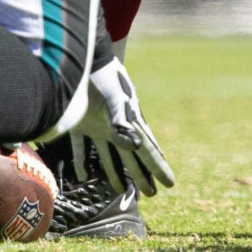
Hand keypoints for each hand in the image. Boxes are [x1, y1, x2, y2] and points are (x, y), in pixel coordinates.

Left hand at [68, 57, 174, 196]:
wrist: (84, 57)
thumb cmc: (103, 76)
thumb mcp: (115, 98)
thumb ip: (121, 120)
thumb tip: (132, 145)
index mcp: (131, 123)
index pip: (148, 150)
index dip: (158, 167)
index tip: (170, 183)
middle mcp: (117, 128)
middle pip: (132, 158)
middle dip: (142, 176)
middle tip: (152, 194)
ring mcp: (99, 127)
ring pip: (109, 157)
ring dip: (115, 174)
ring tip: (121, 191)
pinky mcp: (81, 124)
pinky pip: (82, 149)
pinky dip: (82, 163)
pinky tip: (82, 177)